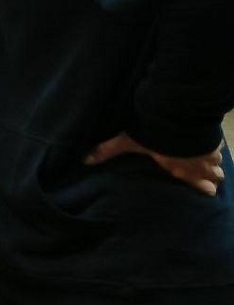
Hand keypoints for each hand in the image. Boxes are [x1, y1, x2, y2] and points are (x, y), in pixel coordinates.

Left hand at [85, 132, 224, 195]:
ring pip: (217, 161)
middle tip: (213, 178)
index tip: (208, 191)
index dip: (203, 187)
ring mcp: (207, 149)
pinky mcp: (211, 136)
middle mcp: (196, 162)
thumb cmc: (151, 132)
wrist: (175, 114)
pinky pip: (218, 147)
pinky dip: (216, 148)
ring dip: (214, 162)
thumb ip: (107, 150)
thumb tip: (85, 160)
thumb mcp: (127, 141)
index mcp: (177, 166)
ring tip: (213, 163)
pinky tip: (214, 146)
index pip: (195, 182)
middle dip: (212, 176)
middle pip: (213, 174)